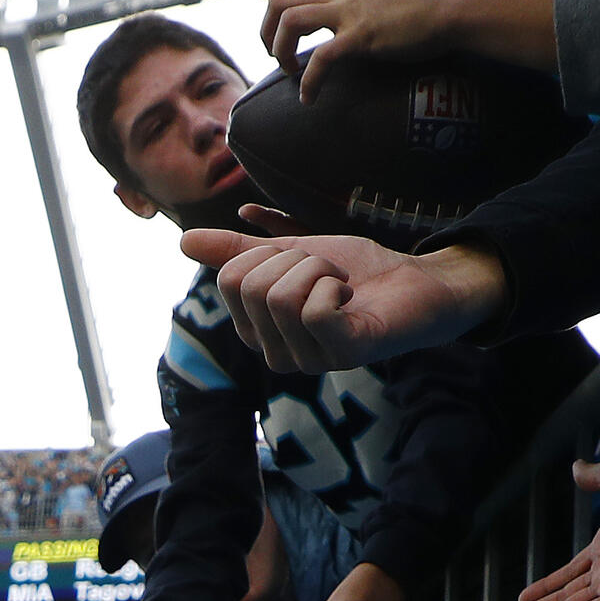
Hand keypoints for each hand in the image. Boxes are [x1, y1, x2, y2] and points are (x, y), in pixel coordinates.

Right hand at [181, 229, 506, 372]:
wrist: (416, 280)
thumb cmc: (357, 271)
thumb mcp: (290, 251)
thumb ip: (240, 250)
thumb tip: (183, 240)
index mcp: (259, 331)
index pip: (230, 279)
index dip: (270, 252)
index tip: (305, 263)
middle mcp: (277, 354)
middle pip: (250, 287)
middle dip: (294, 259)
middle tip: (327, 272)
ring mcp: (309, 359)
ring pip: (280, 297)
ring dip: (318, 271)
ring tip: (341, 284)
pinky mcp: (343, 356)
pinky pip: (313, 312)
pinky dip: (333, 288)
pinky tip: (350, 299)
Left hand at [261, 0, 557, 101]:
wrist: (452, 7)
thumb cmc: (427, 7)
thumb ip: (365, 8)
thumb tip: (357, 30)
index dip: (284, 24)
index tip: (289, 47)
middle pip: (278, 0)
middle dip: (267, 32)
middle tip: (276, 59)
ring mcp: (348, 11)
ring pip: (289, 20)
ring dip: (280, 50)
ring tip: (288, 74)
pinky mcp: (360, 35)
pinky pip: (319, 58)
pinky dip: (308, 81)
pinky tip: (309, 98)